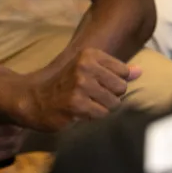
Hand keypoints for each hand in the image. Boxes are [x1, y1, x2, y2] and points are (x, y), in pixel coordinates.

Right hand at [18, 47, 141, 131]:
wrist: (32, 100)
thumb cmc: (63, 86)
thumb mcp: (87, 71)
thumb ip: (114, 71)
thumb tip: (139, 71)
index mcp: (89, 54)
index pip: (124, 73)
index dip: (113, 84)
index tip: (95, 85)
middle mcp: (85, 66)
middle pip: (121, 88)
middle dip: (109, 97)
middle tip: (88, 97)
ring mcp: (80, 84)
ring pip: (113, 104)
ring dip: (100, 109)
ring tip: (83, 105)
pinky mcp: (76, 103)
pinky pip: (101, 115)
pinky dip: (92, 118)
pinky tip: (77, 113)